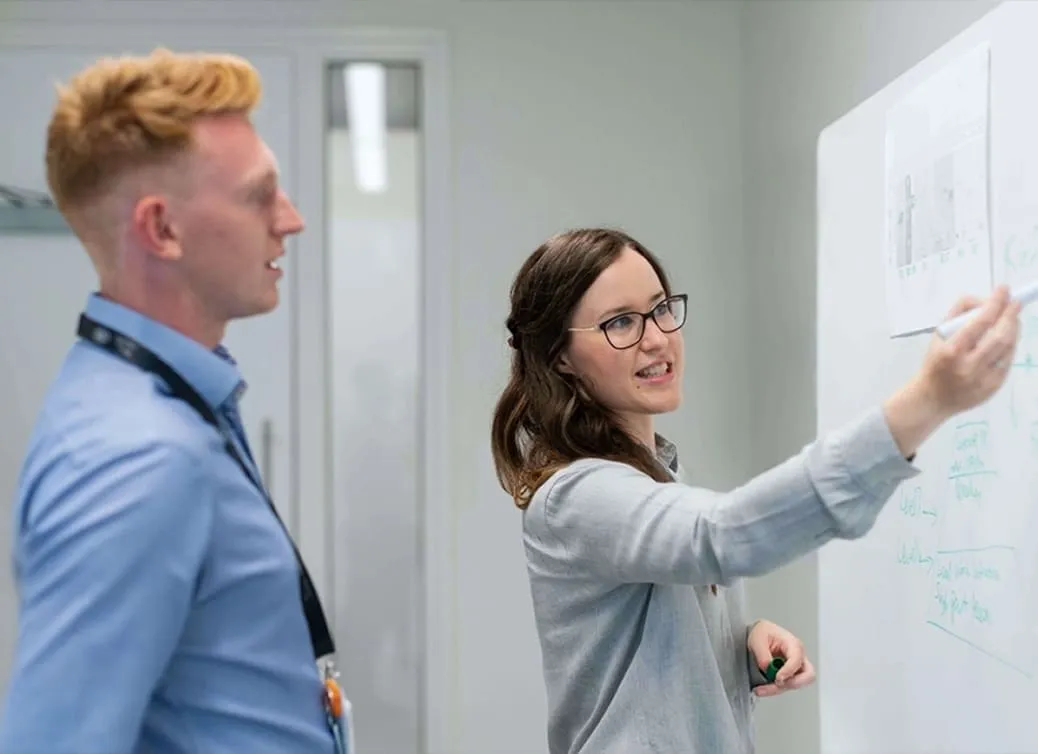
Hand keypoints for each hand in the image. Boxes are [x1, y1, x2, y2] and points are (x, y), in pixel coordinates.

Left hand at [747, 620, 815, 697]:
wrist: (760, 635)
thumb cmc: (763, 633)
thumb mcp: (757, 640)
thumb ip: (763, 655)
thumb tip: (768, 669)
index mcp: (793, 643)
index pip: (797, 659)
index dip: (789, 671)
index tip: (777, 678)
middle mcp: (798, 657)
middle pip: (808, 675)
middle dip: (793, 683)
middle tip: (777, 684)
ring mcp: (795, 667)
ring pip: (795, 684)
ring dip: (778, 689)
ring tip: (761, 689)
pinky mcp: (789, 675)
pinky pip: (785, 685)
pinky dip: (774, 689)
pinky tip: (762, 688)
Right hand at [884, 285, 1020, 457]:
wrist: (931, 398)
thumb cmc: (935, 363)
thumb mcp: (938, 336)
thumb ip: (958, 314)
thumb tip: (983, 300)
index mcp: (951, 351)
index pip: (980, 322)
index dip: (995, 303)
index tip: (1003, 290)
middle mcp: (968, 366)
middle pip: (1000, 336)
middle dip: (1011, 316)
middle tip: (1015, 303)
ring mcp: (983, 379)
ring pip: (1008, 348)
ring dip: (1013, 329)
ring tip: (1011, 319)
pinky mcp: (993, 387)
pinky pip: (1007, 361)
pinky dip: (1009, 346)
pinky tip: (1005, 339)